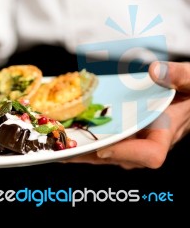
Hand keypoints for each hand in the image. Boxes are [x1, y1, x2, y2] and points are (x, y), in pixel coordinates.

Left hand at [65, 61, 189, 168]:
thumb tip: (155, 70)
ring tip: (51, 145)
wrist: (187, 97)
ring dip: (78, 150)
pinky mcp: (121, 138)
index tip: (103, 148)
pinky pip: (100, 143)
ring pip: (103, 153)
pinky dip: (82, 140)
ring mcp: (132, 143)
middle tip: (57, 148)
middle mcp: (145, 143)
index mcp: (166, 132)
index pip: (150, 154)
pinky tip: (60, 135)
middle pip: (115, 156)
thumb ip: (179, 75)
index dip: (126, 154)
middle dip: (85, 153)